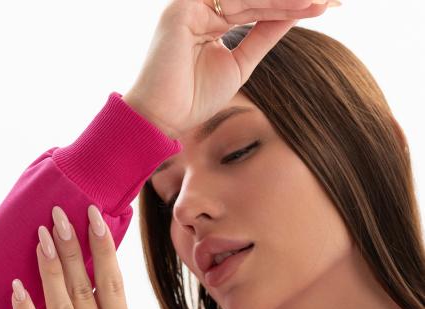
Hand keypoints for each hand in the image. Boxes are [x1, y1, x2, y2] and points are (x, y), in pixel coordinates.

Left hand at [11, 205, 137, 308]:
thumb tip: (100, 298)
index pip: (113, 286)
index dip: (102, 249)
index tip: (94, 217)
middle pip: (86, 287)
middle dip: (73, 247)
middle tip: (60, 213)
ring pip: (62, 306)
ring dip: (51, 268)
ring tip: (40, 235)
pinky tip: (17, 286)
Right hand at [124, 0, 332, 138]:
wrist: (161, 119)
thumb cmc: (191, 101)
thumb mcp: (239, 66)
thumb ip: (262, 37)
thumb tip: (294, 15)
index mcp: (209, 18)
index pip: (258, 4)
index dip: (291, 5)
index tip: (326, 6)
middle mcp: (201, 5)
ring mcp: (192, 2)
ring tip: (322, 1)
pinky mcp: (184, 5)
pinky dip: (269, 2)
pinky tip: (300, 4)